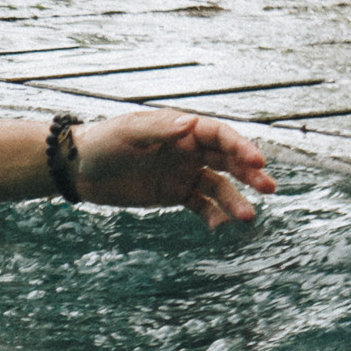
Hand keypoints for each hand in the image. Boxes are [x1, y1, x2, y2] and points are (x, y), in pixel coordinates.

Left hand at [75, 110, 276, 228]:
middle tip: (269, 189)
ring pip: (219, 186)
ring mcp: (184, 172)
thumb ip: (159, 131)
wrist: (80, 169)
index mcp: (180, 129)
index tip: (258, 162)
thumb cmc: (102, 143)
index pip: (219, 135)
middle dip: (250, 173)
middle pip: (228, 160)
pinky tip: (219, 226)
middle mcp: (188, 149)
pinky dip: (212, 215)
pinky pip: (201, 205)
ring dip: (235, 200)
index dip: (241, 147)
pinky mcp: (175, 194)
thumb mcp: (127, 134)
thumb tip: (190, 123)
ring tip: (248, 217)